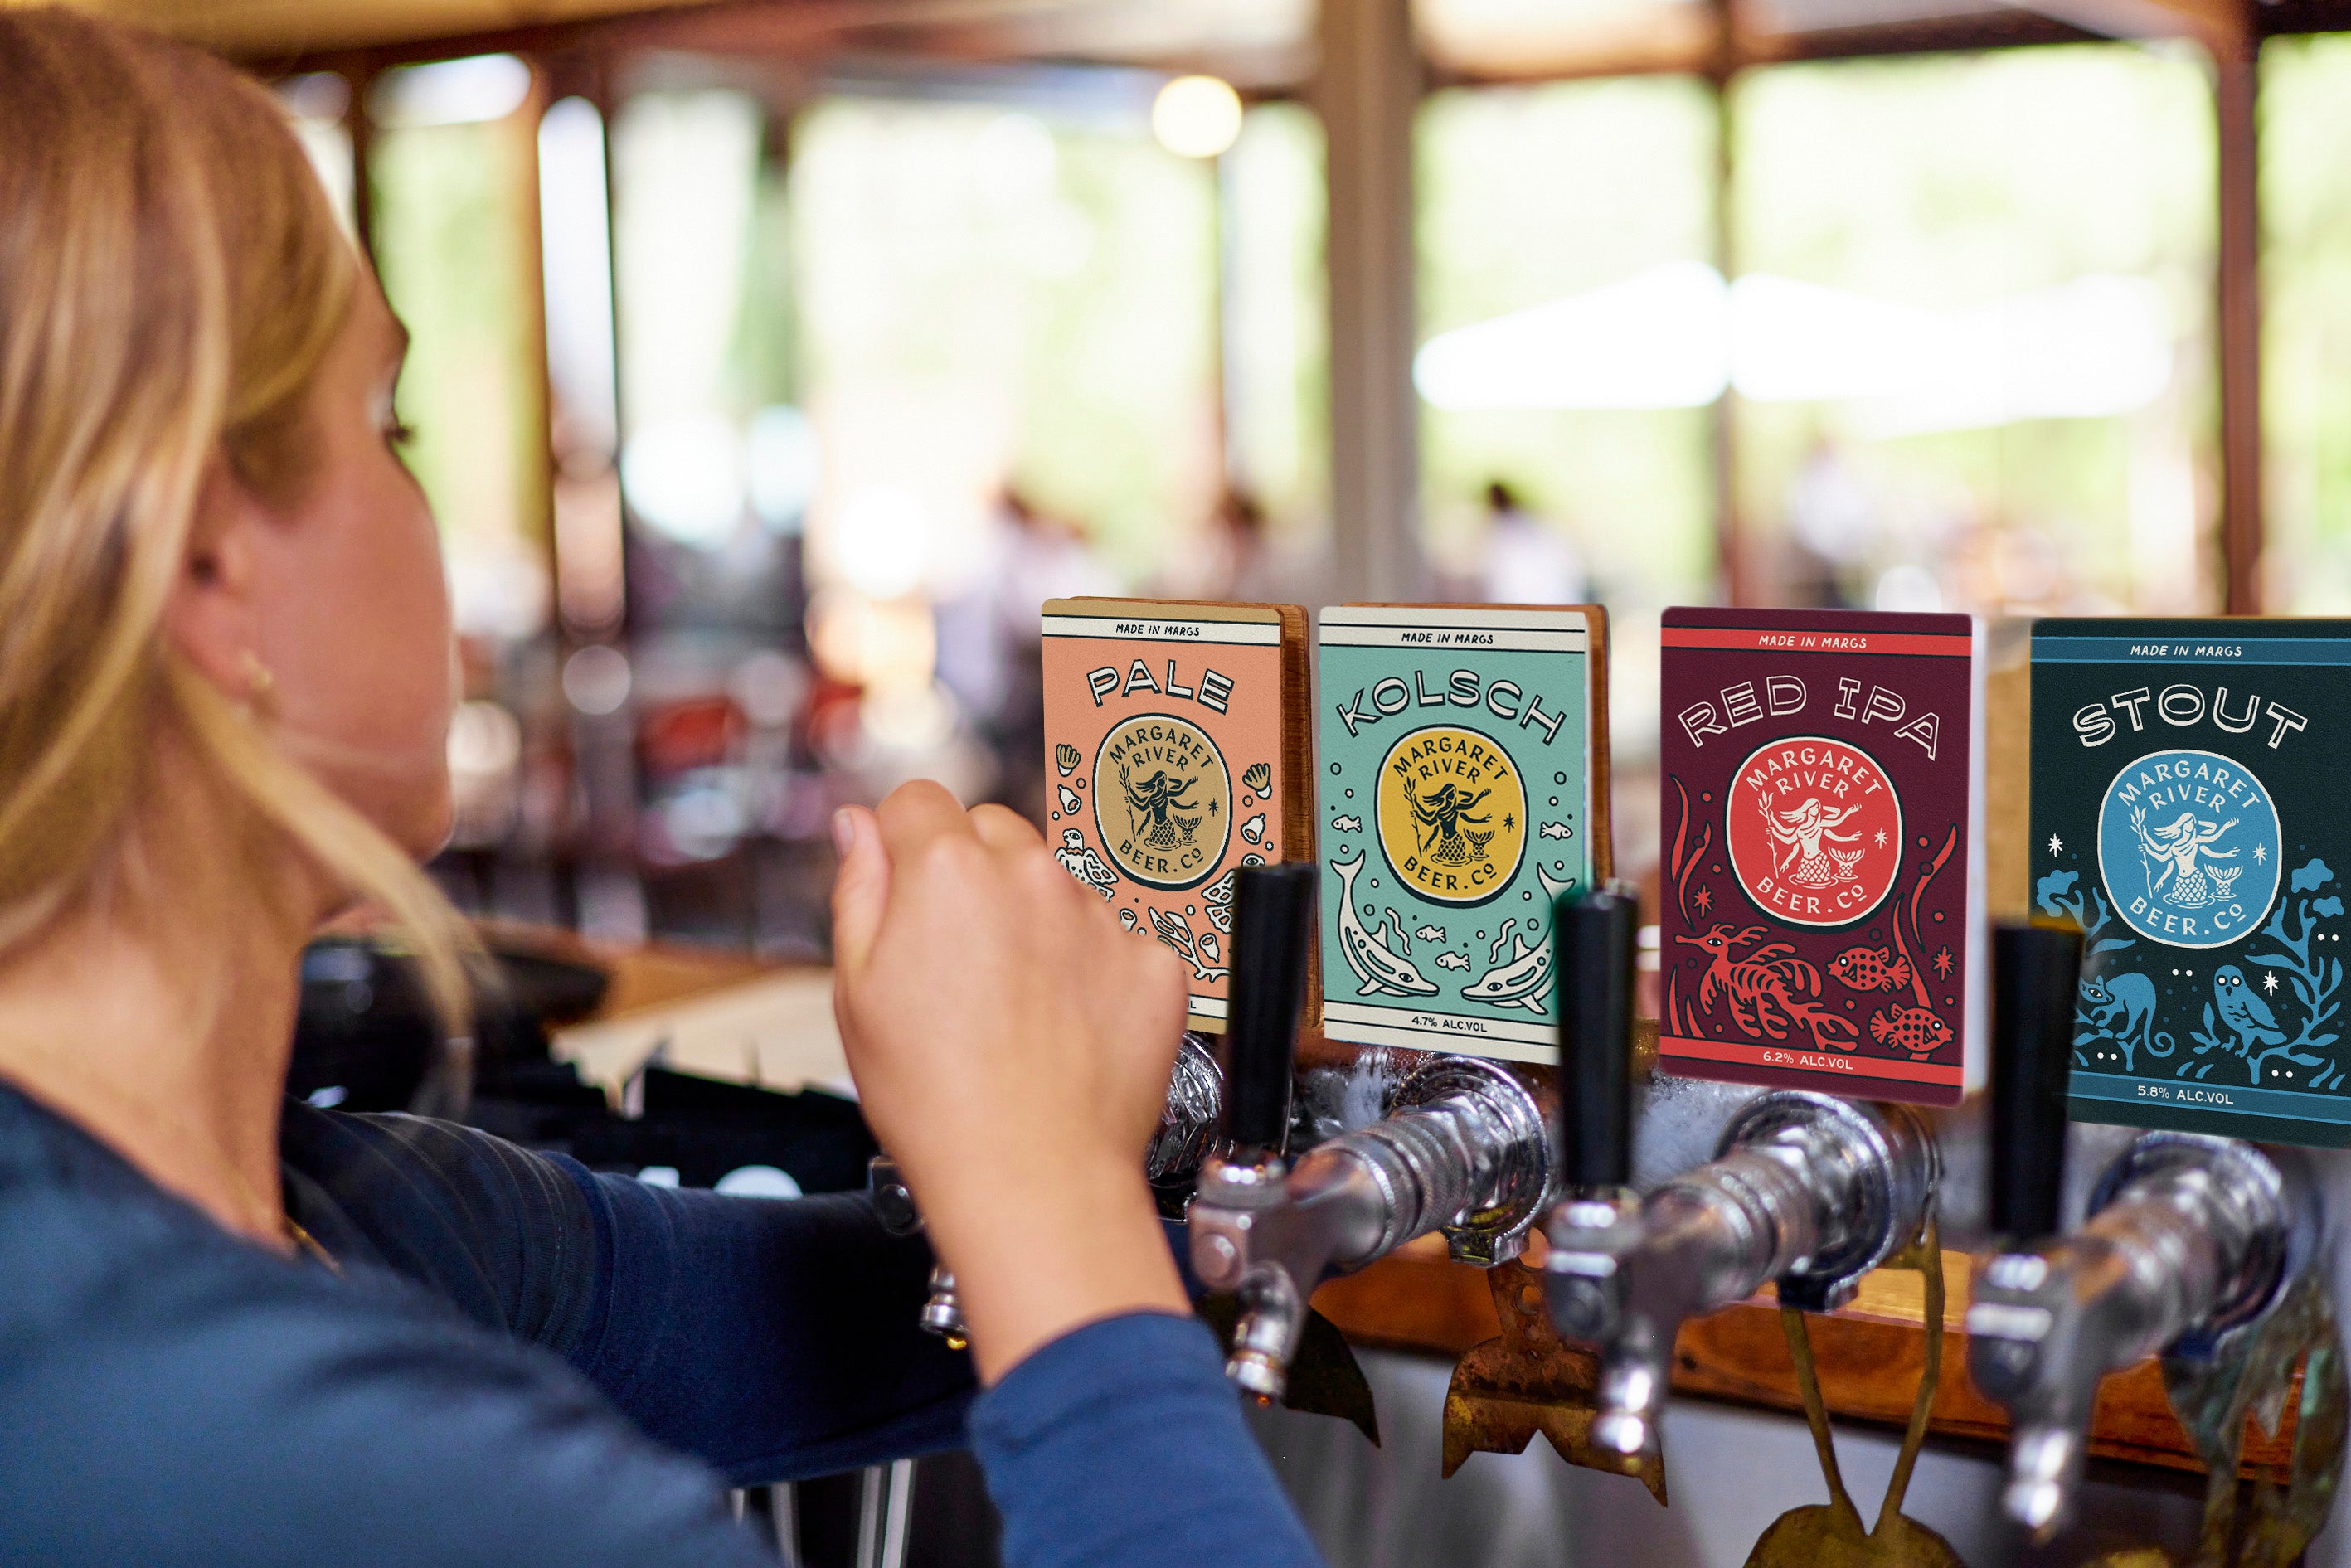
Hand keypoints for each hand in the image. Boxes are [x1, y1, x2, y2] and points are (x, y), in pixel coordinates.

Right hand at [831, 782, 1190, 1381]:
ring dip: (1035, 924)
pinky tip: (1065, 1031)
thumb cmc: (937, 1102)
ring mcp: (1099, 917)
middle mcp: (1031, 875)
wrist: (1032, 1180)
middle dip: (971, 877)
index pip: (920, 802)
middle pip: (993, 833)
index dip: (903, 843)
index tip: (906, 887)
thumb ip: (859, 887)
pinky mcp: (1153, 962)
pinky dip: (1094, 974)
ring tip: (1013, 1012)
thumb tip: (858, 824)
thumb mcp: (857, 991)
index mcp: (947, 871)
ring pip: (1057, 887)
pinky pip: (1115, 942)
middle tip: (959, 963)